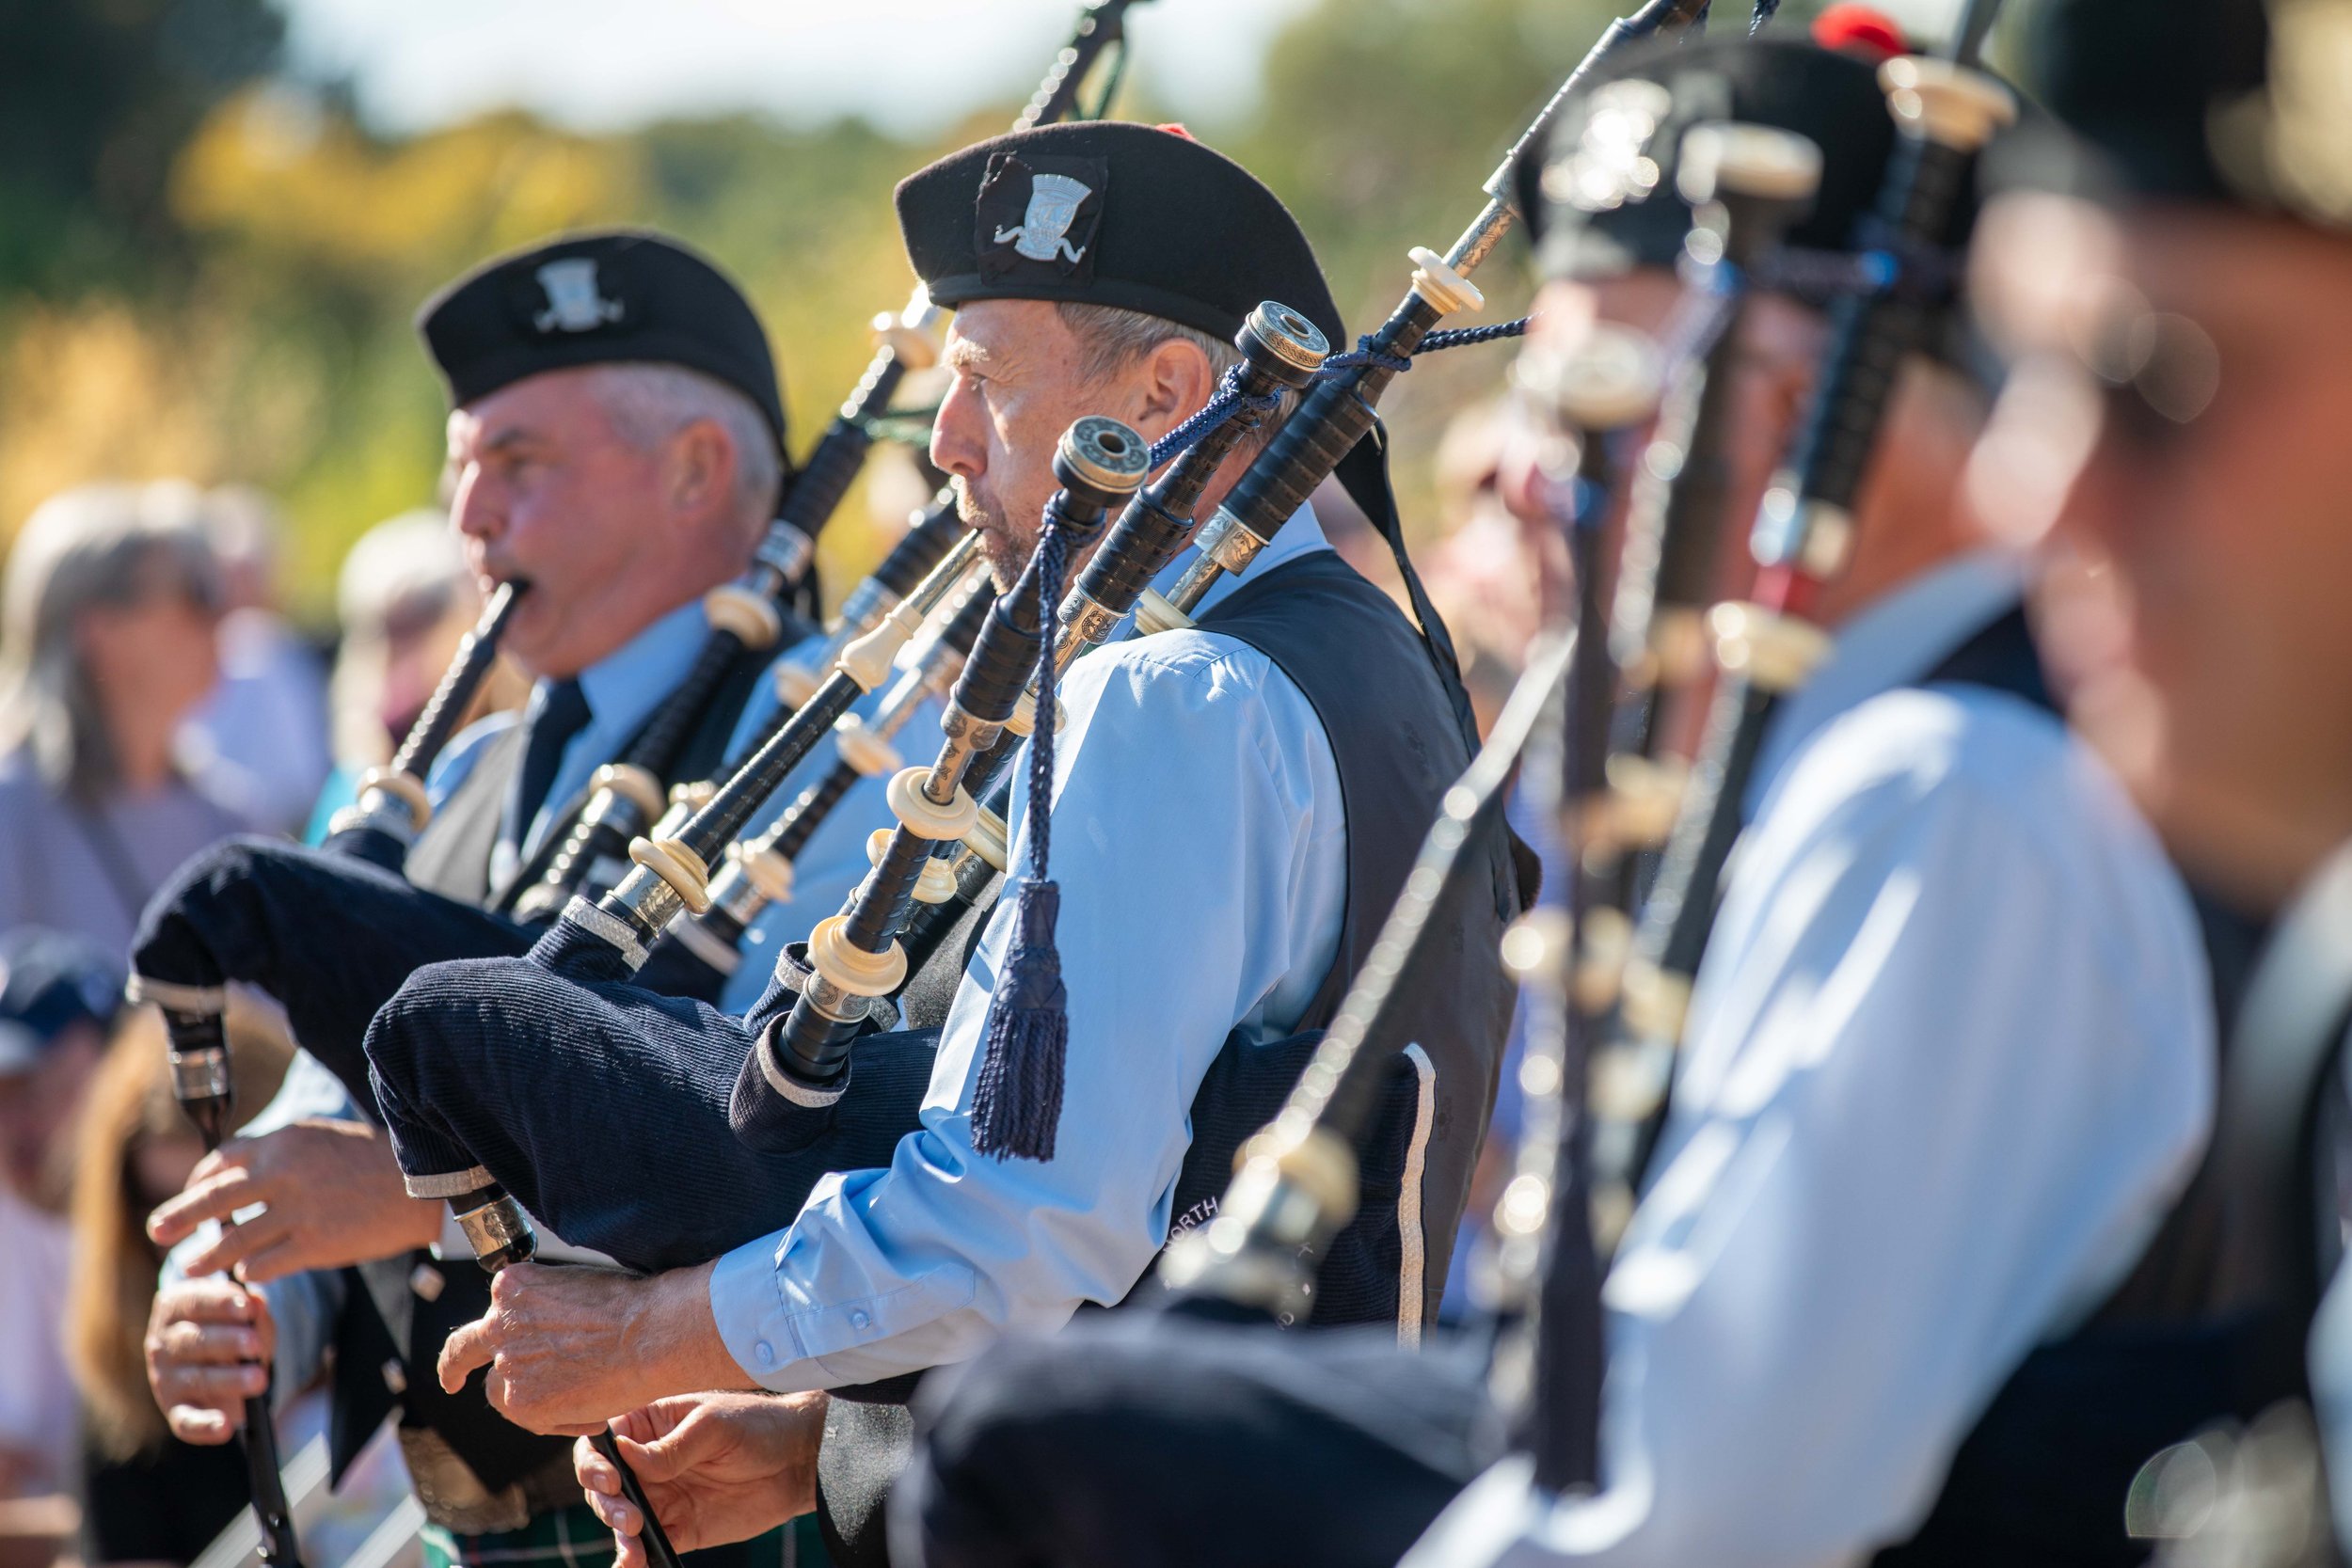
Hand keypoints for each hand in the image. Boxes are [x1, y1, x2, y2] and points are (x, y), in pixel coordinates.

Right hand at [145, 1278, 273, 1443]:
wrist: (217, 1358)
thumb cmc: (230, 1323)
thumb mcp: (242, 1309)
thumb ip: (250, 1308)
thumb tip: (256, 1304)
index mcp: (174, 1307)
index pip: (193, 1302)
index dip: (220, 1303)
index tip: (247, 1307)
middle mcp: (162, 1343)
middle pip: (193, 1341)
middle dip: (228, 1342)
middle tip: (254, 1345)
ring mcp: (165, 1379)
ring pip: (196, 1379)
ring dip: (229, 1380)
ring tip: (258, 1379)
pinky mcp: (175, 1409)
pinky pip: (185, 1421)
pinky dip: (205, 1426)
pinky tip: (225, 1427)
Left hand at [146, 1118, 442, 1283]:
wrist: (423, 1186)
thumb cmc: (371, 1160)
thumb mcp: (319, 1138)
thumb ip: (278, 1152)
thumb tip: (232, 1170)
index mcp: (282, 1142)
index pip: (221, 1162)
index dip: (198, 1182)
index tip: (193, 1196)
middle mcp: (282, 1174)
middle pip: (212, 1200)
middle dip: (177, 1217)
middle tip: (157, 1230)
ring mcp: (297, 1212)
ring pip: (231, 1241)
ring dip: (207, 1256)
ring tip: (190, 1266)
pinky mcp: (314, 1245)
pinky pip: (262, 1265)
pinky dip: (249, 1274)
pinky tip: (247, 1277)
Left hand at [437, 1261, 751, 1434]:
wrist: (650, 1332)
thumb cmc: (631, 1305)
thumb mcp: (574, 1286)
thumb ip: (546, 1308)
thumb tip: (548, 1335)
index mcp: (512, 1287)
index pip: (492, 1313)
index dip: (490, 1332)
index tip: (476, 1345)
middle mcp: (498, 1324)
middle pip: (467, 1351)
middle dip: (454, 1367)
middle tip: (452, 1382)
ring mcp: (506, 1365)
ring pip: (505, 1392)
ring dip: (534, 1398)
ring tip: (585, 1394)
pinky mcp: (521, 1402)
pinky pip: (533, 1419)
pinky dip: (560, 1420)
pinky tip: (594, 1409)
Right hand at [575, 1391, 826, 1567]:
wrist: (799, 1462)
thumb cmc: (757, 1427)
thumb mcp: (714, 1427)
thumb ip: (670, 1447)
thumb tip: (623, 1455)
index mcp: (649, 1424)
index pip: (601, 1441)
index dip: (593, 1461)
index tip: (610, 1477)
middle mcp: (646, 1462)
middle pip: (603, 1485)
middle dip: (606, 1503)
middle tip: (629, 1517)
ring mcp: (660, 1496)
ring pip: (620, 1520)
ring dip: (619, 1535)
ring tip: (634, 1547)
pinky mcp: (678, 1528)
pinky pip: (647, 1546)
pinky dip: (635, 1559)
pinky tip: (633, 1566)